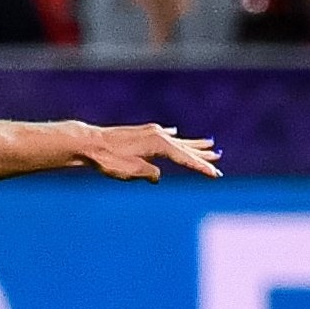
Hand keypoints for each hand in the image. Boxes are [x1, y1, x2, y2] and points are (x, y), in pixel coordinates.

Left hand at [78, 123, 220, 181]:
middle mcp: (159, 135)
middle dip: (202, 155)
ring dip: (193, 144)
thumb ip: (149, 174)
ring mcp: (150, 132)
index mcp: (160, 144)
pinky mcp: (142, 133)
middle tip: (219, 159)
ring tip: (210, 145)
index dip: (201, 168)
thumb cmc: (109, 159)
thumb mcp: (132, 172)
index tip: (216, 175)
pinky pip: (163, 135)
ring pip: (178, 140)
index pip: (186, 158)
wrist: (89, 143)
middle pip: (186, 148)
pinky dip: (173, 137)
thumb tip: (157, 176)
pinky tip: (176, 133)